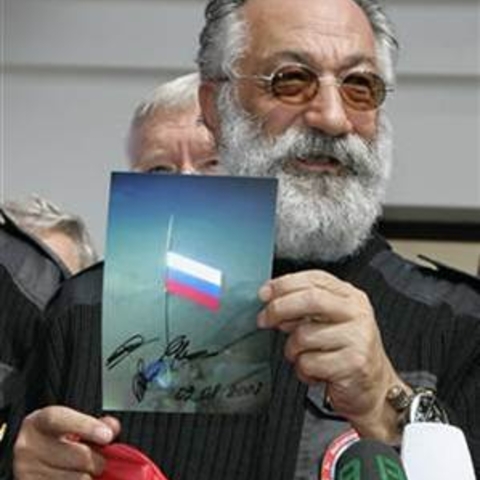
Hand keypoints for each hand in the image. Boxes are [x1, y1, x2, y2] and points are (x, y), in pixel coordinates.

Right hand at [13, 406, 120, 478]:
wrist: (34, 458)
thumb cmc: (56, 440)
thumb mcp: (73, 424)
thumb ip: (96, 423)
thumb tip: (112, 427)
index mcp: (38, 422)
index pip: (59, 419)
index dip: (86, 426)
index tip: (107, 436)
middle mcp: (28, 448)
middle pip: (80, 456)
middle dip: (98, 459)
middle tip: (98, 458)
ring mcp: (27, 473)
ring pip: (79, 479)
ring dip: (89, 476)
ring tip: (82, 470)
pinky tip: (74, 476)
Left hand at [258, 270, 407, 441]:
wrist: (374, 388)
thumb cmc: (346, 352)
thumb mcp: (329, 322)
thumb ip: (305, 308)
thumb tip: (271, 301)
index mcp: (350, 296)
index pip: (314, 279)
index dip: (285, 284)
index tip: (264, 293)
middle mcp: (356, 312)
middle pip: (310, 299)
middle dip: (280, 308)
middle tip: (264, 320)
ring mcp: (358, 336)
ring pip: (304, 335)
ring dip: (292, 350)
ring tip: (303, 356)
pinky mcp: (354, 362)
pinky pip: (310, 362)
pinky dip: (303, 370)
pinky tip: (315, 372)